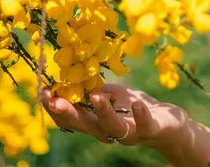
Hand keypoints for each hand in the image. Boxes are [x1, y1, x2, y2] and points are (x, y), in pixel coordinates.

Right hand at [39, 83, 189, 148]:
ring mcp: (127, 132)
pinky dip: (139, 115)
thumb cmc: (133, 106)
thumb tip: (71, 77)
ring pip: (111, 126)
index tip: (42, 91)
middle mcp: (107, 131)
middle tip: (54, 101)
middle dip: (68, 113)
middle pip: (85, 125)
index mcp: (95, 122)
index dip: (55, 108)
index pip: (71, 118)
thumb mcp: (110, 95)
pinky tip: (137, 105)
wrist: (167, 123)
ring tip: (94, 97)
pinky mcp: (148, 129)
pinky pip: (143, 124)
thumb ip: (92, 91)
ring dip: (101, 111)